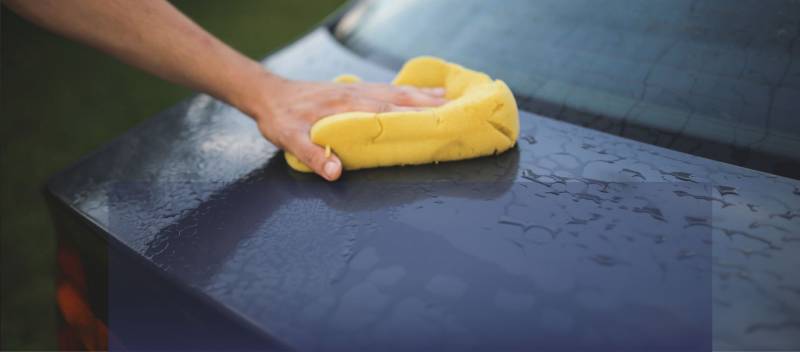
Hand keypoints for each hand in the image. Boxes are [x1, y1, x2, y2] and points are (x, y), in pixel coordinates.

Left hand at [248, 74, 446, 180]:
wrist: (269, 94)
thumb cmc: (280, 118)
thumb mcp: (289, 138)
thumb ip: (313, 155)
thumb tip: (336, 173)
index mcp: (346, 106)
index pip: (386, 111)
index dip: (412, 116)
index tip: (437, 121)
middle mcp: (356, 94)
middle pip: (399, 97)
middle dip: (428, 103)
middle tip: (456, 110)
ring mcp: (357, 89)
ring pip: (396, 90)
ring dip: (422, 94)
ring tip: (449, 98)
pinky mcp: (354, 89)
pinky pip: (387, 89)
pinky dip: (407, 91)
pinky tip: (419, 94)